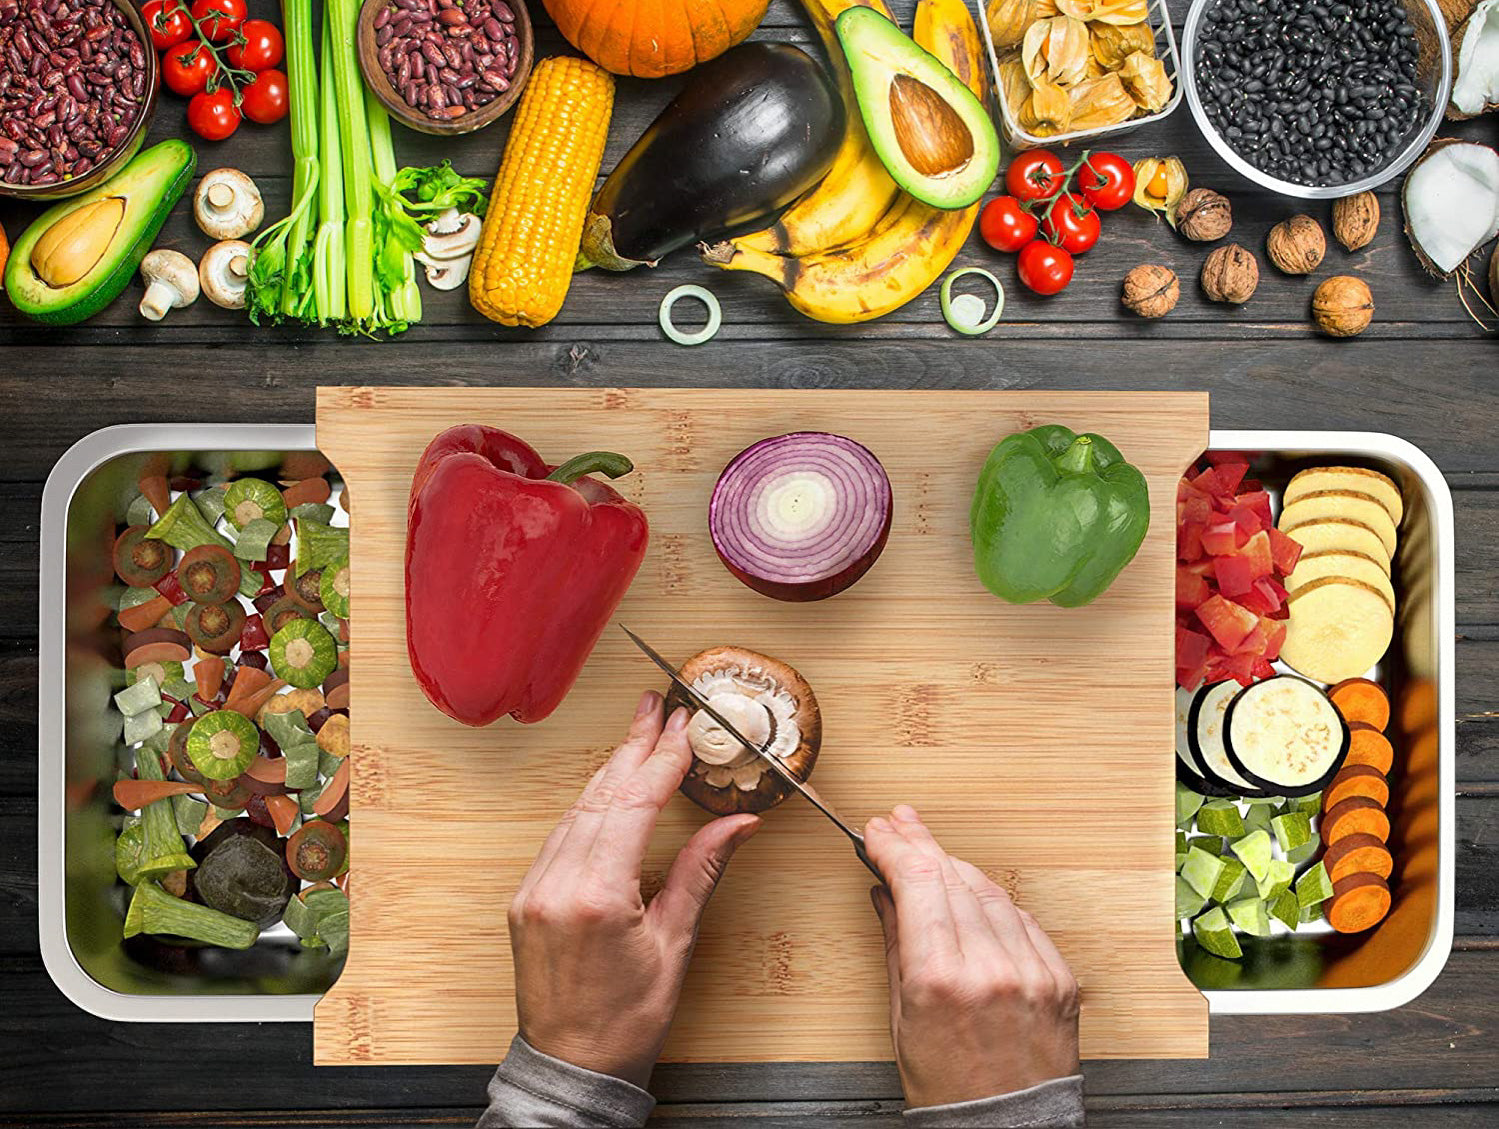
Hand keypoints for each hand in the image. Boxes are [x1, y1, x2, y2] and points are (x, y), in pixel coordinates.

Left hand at [508, 692, 760, 1087]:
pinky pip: (559, 835)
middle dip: (633, 747)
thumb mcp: (675, 944)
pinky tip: (607, 787)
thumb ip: (701, 872)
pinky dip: (588, 805)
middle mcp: (556, 885)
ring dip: (611, 770)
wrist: (572, 1066)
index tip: (683, 727)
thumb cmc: (626, 1020)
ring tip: (639, 736)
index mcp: (597, 896)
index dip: (662, 759)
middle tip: (657, 707)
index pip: (634, 805)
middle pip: (601, 795)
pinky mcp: (526, 898)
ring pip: (577, 810)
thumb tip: (738, 824)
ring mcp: (535, 890)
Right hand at [865, 805, 1079, 1108]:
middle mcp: (991, 969)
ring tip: (932, 853)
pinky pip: (1023, 919)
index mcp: (941, 980)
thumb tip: (887, 895)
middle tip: (899, 823)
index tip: (878, 832)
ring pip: (989, 889)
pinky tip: (973, 890)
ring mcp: (1031, 971)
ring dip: (956, 865)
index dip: (894, 847)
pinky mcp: (1060, 979)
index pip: (917, 882)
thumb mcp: (902, 1018)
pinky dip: (994, 899)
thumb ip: (897, 945)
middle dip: (920, 843)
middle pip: (951, 876)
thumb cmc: (948, 1088)